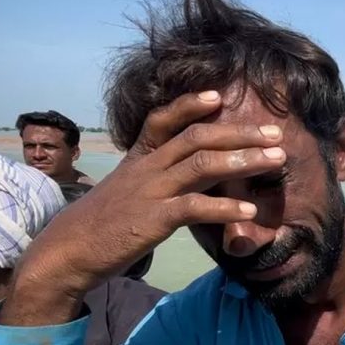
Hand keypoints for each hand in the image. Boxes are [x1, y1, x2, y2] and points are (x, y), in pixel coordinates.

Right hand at [0, 91, 285, 325]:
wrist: (68, 250)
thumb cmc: (103, 222)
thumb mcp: (126, 188)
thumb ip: (155, 176)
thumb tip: (189, 174)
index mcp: (139, 157)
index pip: (164, 118)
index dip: (191, 104)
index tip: (219, 95)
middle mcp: (147, 167)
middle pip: (198, 137)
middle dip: (241, 132)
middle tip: (276, 133)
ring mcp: (151, 191)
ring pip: (202, 165)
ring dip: (244, 161)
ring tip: (276, 160)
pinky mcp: (154, 219)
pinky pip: (196, 207)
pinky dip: (226, 207)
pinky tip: (250, 210)